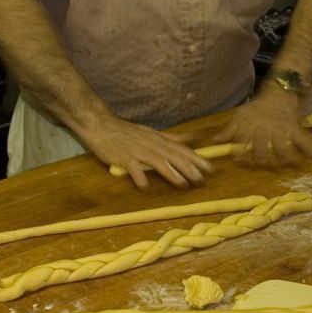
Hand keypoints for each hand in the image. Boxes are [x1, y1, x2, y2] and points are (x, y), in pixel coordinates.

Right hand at [83, 115, 213, 189]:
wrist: (102, 125)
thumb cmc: (127, 131)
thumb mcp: (152, 132)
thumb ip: (172, 138)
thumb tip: (192, 138)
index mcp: (159, 139)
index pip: (181, 149)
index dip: (197, 158)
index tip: (210, 168)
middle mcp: (151, 144)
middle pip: (173, 156)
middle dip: (189, 168)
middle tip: (202, 179)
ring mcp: (137, 150)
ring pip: (158, 161)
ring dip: (171, 173)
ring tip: (183, 184)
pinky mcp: (123, 157)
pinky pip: (133, 168)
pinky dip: (139, 177)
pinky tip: (145, 187)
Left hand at [211, 87, 311, 167]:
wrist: (277, 95)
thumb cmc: (255, 109)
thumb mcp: (240, 116)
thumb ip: (229, 131)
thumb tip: (214, 141)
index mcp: (250, 124)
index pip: (242, 139)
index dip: (239, 150)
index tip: (237, 160)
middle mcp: (264, 127)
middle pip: (261, 145)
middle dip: (260, 157)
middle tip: (261, 164)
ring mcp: (280, 128)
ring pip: (280, 145)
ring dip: (282, 156)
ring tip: (283, 164)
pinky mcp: (293, 128)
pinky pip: (301, 138)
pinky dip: (307, 147)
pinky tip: (311, 155)